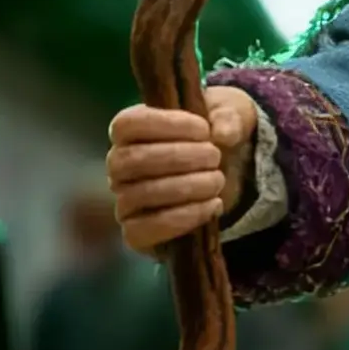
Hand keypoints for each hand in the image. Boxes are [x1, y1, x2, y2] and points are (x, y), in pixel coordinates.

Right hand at [109, 85, 258, 249]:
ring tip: (217, 180)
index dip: (164, 124)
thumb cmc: (214, 139)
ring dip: (186, 187)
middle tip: (215, 156)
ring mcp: (124, 201)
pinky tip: (213, 206)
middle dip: (179, 157)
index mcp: (129, 131)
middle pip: (131, 160)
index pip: (126, 124)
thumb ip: (230, 116)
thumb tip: (223, 134)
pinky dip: (183, 218)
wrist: (228, 178)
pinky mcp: (136, 233)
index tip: (204, 129)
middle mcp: (119, 166)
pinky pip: (145, 230)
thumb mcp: (230, 116)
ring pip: (140, 194)